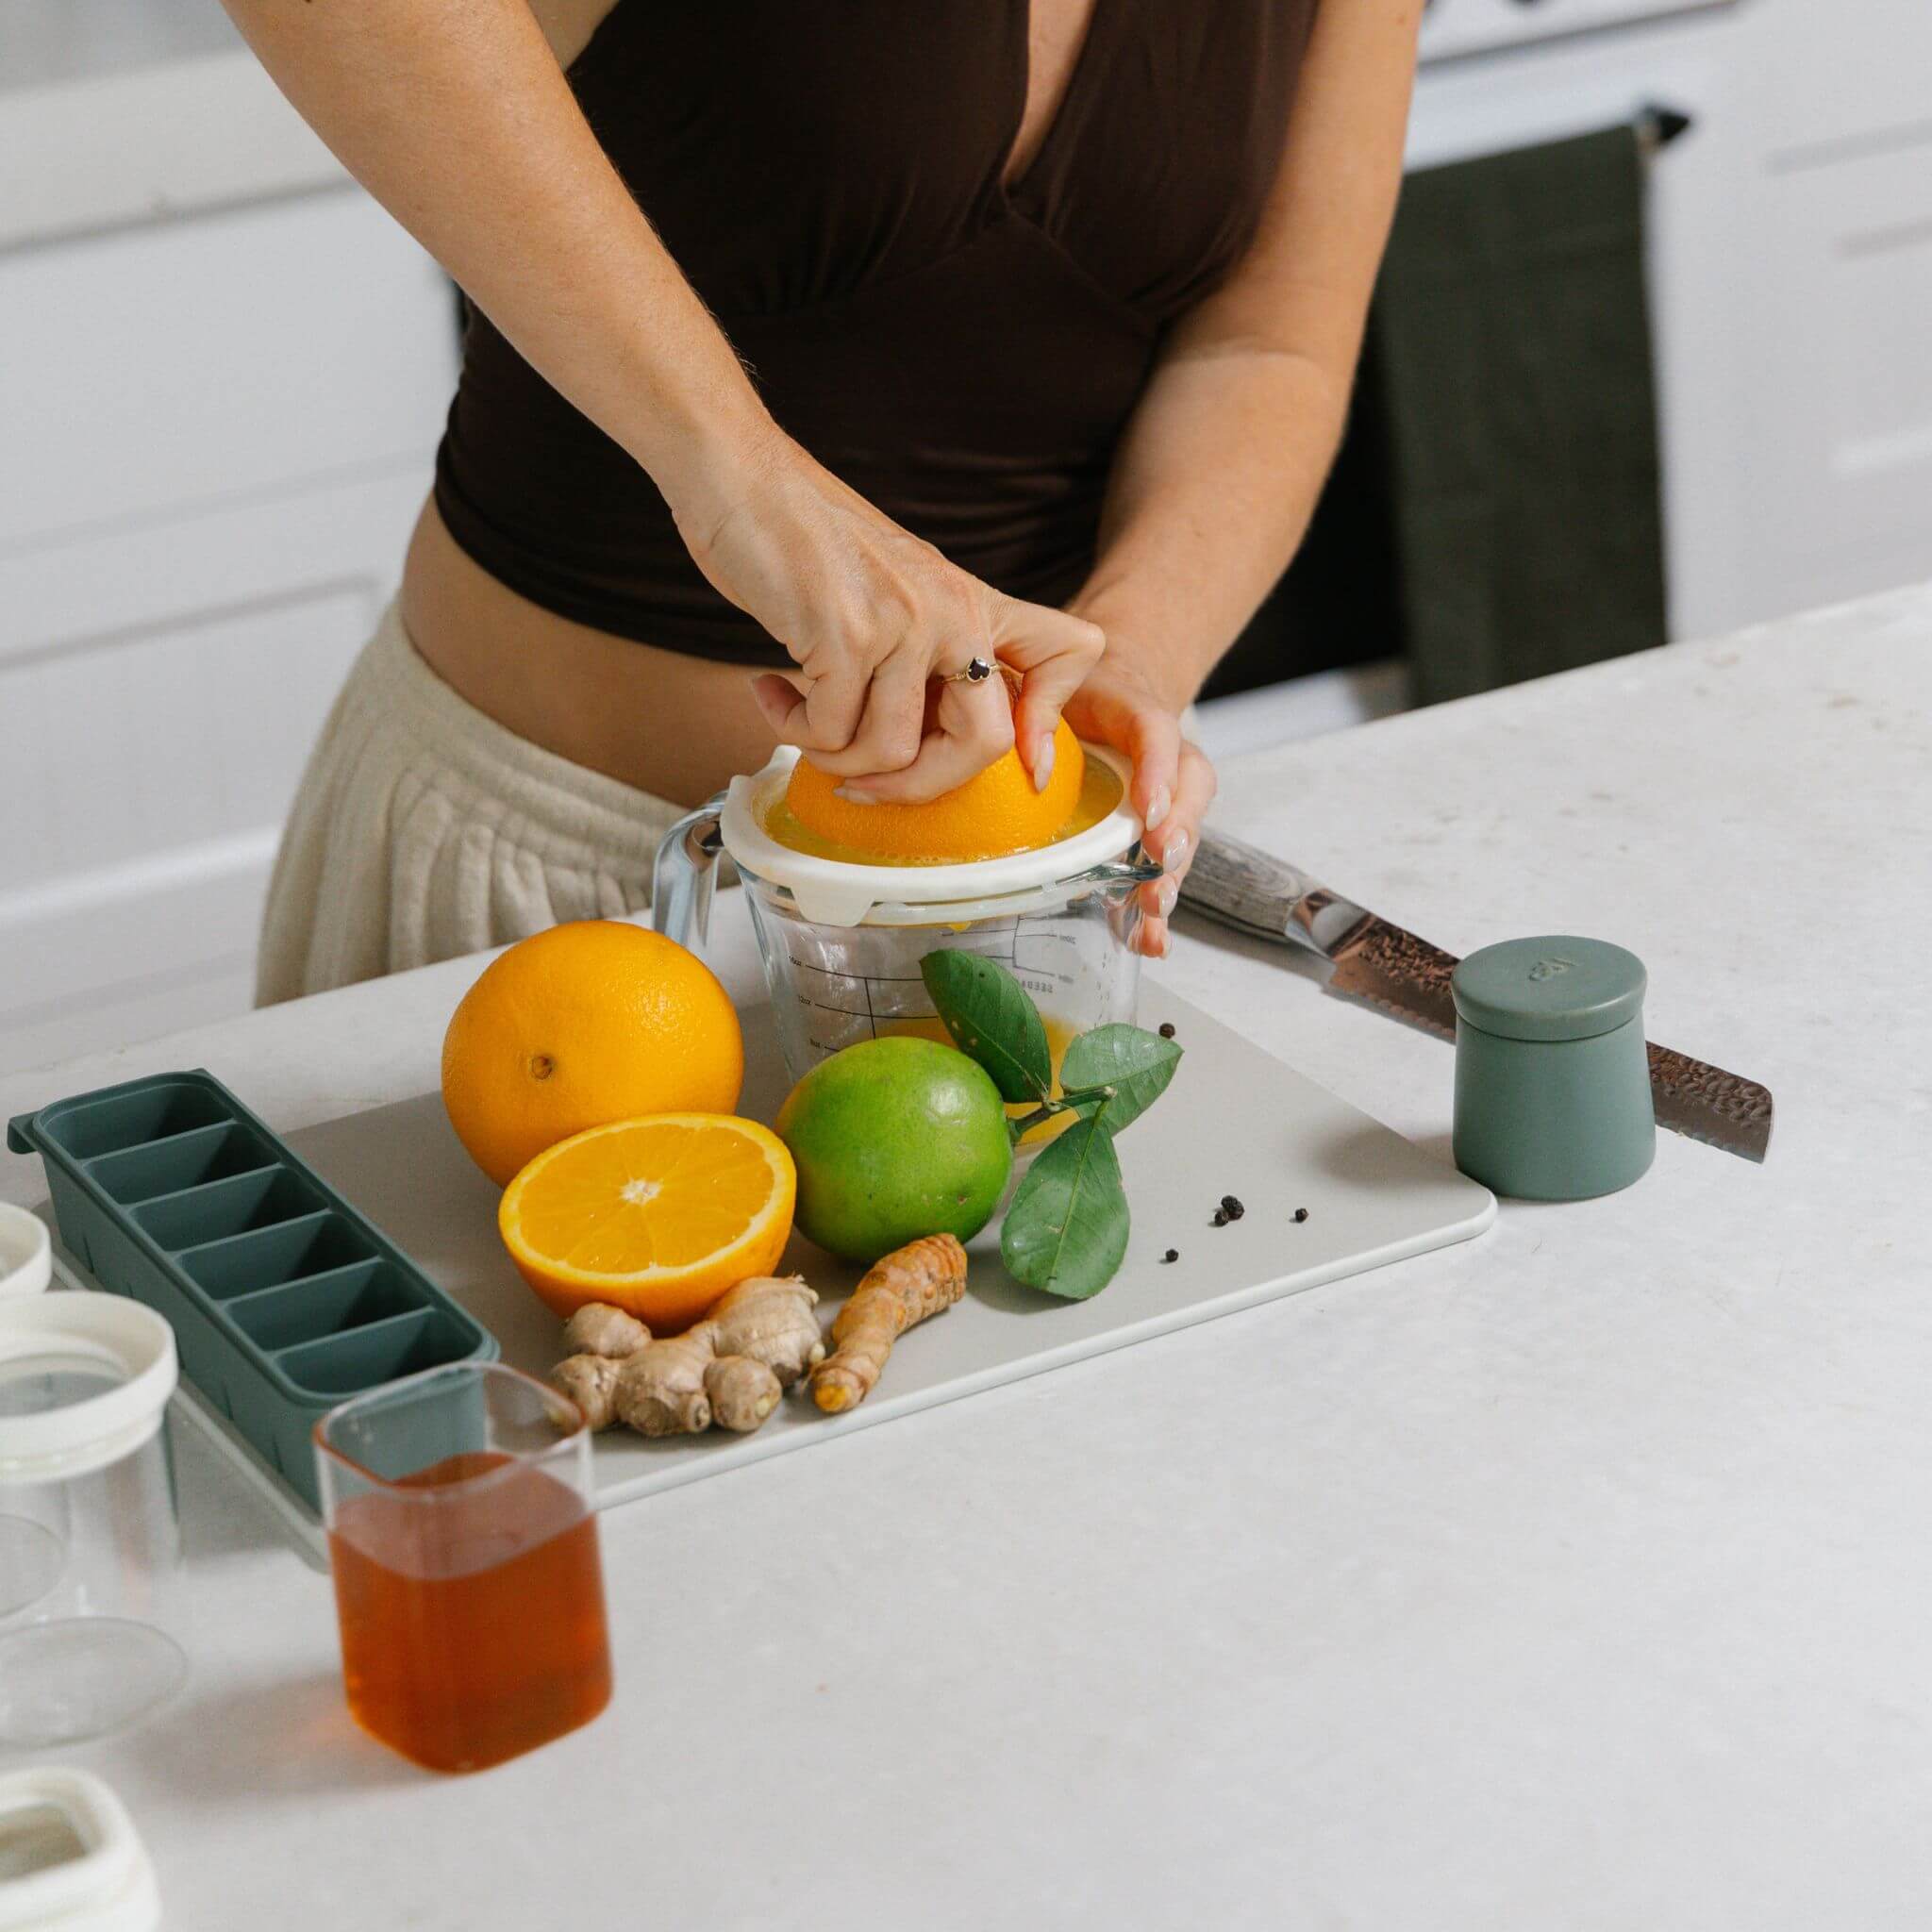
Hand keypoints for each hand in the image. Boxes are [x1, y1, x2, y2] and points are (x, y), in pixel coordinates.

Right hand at [671, 430, 1103, 799]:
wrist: (739, 474)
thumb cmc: (804, 539)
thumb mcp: (897, 587)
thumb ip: (925, 649)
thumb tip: (915, 747)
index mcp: (975, 601)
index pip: (1072, 652)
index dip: (1051, 721)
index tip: (1024, 767)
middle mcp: (955, 611)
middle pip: (985, 744)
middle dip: (917, 786)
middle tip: (864, 782)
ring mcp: (905, 623)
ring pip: (890, 753)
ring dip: (833, 758)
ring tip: (799, 720)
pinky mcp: (846, 635)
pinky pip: (829, 733)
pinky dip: (791, 728)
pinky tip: (770, 689)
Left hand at [1062, 656, 1215, 959]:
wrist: (1112, 694)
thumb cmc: (1076, 696)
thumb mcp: (1051, 687)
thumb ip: (1035, 713)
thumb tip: (1018, 759)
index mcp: (1138, 712)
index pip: (1157, 733)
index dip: (1158, 771)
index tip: (1148, 809)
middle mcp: (1167, 757)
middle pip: (1187, 791)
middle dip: (1176, 832)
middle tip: (1161, 860)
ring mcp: (1168, 797)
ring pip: (1182, 834)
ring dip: (1170, 876)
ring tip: (1156, 910)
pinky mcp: (1156, 834)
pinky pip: (1163, 869)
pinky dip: (1155, 909)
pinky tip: (1150, 943)